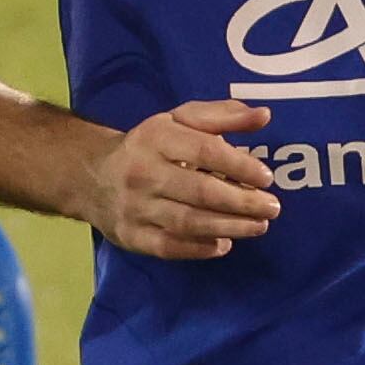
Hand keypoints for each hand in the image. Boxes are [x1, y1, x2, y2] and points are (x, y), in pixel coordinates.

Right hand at [82, 100, 279, 259]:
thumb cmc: (150, 146)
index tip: (266, 177)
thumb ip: (222, 116)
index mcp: (156, 138)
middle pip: (199, 191)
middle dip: (241, 202)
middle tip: (272, 207)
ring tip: (259, 226)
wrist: (92, 176)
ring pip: (188, 222)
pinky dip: (200, 248)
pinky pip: (170, 246)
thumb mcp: (180, 121)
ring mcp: (135, 207)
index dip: (238, 164)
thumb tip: (264, 116)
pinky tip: (225, 244)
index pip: (203, 150)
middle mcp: (143, 172)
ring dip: (229, 227)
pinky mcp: (130, 236)